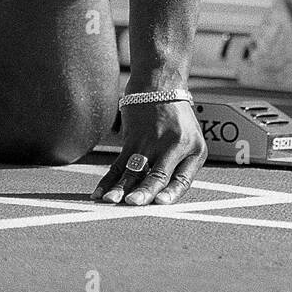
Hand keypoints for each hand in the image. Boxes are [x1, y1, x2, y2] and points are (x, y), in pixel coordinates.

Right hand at [92, 100, 207, 205]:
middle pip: (158, 173)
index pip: (183, 177)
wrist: (161, 87)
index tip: (160, 203)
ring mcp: (151, 141)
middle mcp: (173, 146)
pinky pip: (119, 163)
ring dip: (121, 186)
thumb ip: (183, 167)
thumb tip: (162, 199)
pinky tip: (99, 193)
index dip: (172, 192)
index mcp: (193, 150)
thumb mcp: (192, 141)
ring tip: (112, 201)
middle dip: (145, 190)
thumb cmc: (179, 121)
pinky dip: (108, 180)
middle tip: (133, 203)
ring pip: (134, 169)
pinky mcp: (133, 138)